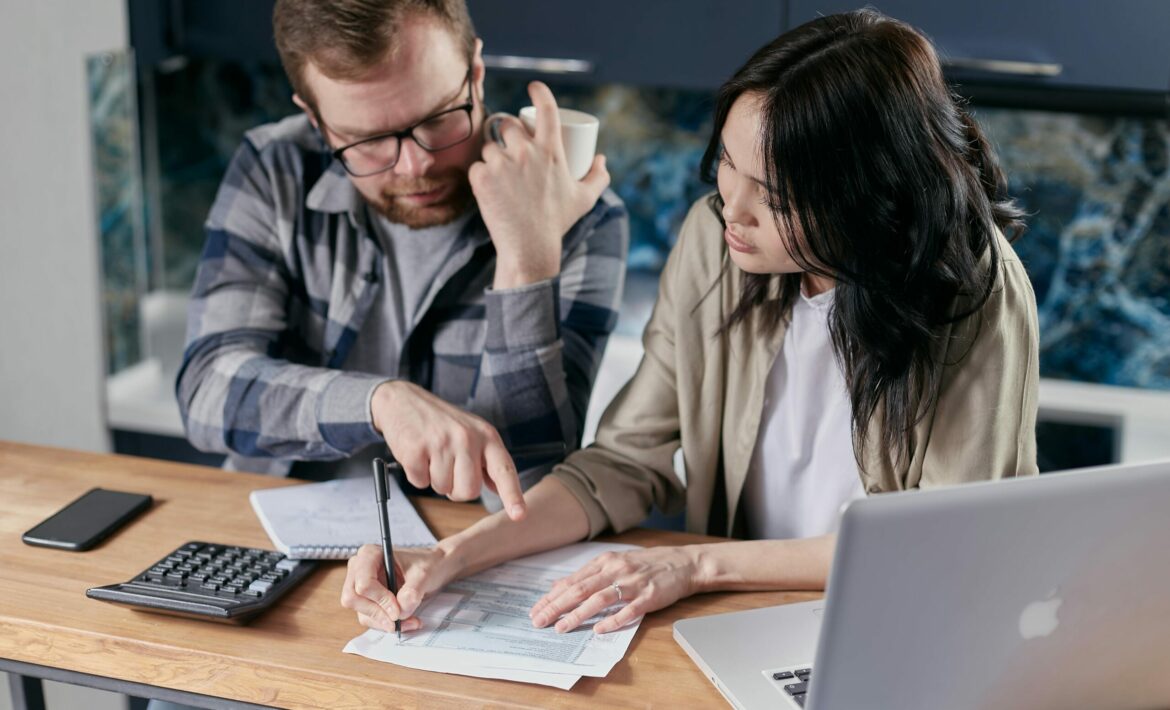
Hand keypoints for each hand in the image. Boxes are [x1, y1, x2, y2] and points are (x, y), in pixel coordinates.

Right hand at [340, 543, 462, 631]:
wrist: (434, 568)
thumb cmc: (427, 564)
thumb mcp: (424, 574)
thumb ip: (412, 591)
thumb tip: (400, 611)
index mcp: (370, 554)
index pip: (363, 583)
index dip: (380, 599)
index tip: (398, 609)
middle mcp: (360, 569)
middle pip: (353, 599)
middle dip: (378, 613)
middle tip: (399, 619)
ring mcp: (361, 585)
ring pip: (361, 612)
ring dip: (385, 622)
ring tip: (411, 621)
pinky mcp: (367, 600)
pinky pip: (370, 618)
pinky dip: (387, 624)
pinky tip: (406, 622)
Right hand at [371, 380, 525, 520]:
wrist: (403, 400)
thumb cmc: (441, 422)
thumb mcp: (472, 433)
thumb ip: (487, 460)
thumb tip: (499, 489)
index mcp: (487, 436)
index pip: (504, 470)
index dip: (512, 495)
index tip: (519, 515)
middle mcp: (467, 438)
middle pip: (469, 491)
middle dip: (456, 489)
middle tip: (448, 468)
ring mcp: (441, 443)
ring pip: (443, 489)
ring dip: (435, 479)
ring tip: (431, 455)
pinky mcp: (416, 449)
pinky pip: (420, 483)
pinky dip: (417, 475)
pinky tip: (418, 454)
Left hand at [469, 81, 610, 288]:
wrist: (529, 247)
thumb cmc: (557, 222)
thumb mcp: (584, 199)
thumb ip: (598, 177)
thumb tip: (600, 159)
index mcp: (551, 151)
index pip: (546, 109)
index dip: (540, 92)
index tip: (533, 87)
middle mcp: (526, 152)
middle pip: (508, 125)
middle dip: (507, 133)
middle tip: (510, 149)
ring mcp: (502, 164)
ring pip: (490, 147)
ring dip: (493, 156)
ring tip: (500, 175)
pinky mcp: (482, 178)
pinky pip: (476, 166)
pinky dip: (481, 175)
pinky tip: (488, 187)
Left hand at [529, 546, 700, 634]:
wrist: (683, 563)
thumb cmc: (646, 564)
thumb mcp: (614, 562)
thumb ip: (588, 575)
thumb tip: (558, 586)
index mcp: (605, 562)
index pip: (572, 581)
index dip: (552, 597)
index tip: (536, 610)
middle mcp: (616, 569)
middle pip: (580, 589)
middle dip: (557, 607)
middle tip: (539, 621)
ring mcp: (632, 583)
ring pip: (599, 599)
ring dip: (578, 614)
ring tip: (562, 627)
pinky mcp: (649, 596)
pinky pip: (628, 610)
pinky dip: (613, 620)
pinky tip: (599, 630)